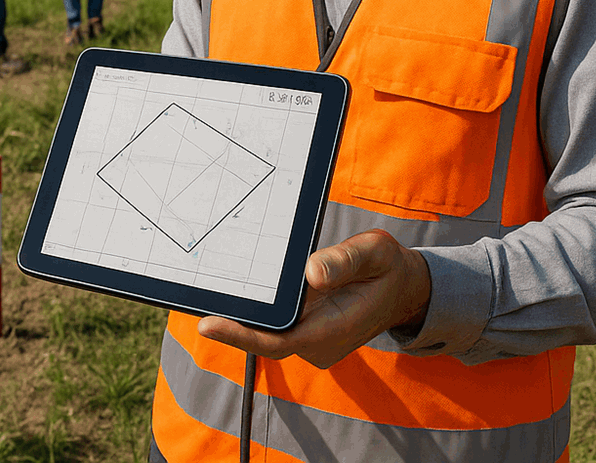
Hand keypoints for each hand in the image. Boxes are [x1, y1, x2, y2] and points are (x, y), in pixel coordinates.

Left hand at [197, 229, 430, 368]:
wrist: (402, 288)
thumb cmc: (387, 267)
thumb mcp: (375, 253)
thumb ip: (345, 260)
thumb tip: (312, 274)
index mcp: (333, 330)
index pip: (277, 342)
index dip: (240, 335)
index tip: (206, 323)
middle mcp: (316, 343)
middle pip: (263, 337)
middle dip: (230, 319)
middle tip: (192, 291)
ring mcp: (309, 340)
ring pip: (266, 330)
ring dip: (240, 313)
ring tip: (204, 285)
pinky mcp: (304, 331)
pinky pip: (273, 323)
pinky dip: (254, 308)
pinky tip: (233, 286)